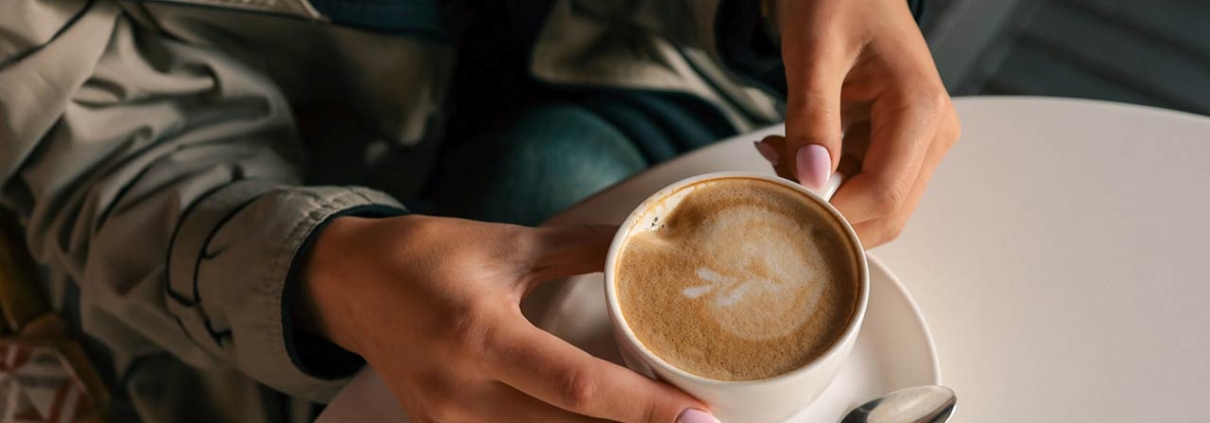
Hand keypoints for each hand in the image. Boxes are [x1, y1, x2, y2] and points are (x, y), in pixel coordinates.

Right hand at [298, 215, 715, 422]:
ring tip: (650, 419)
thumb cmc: (424, 256)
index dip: (644, 408)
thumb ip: (580, 247)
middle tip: (692, 421)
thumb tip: (642, 241)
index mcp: (480, 335)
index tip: (698, 417)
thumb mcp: (506, 242)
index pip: (579, 387)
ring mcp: (446, 422)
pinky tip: (591, 420)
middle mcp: (461, 391)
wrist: (347, 283)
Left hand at [755, 0, 960, 247]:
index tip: (783, 205)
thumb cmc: (837, 1)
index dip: (833, 213)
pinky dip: (822, 181)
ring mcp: (918, 143)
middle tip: (775, 181)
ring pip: (873, 206)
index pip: (883, 194)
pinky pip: (861, 185)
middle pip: (887, 213)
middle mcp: (932, 134)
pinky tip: (791, 148)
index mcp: (921, 109)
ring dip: (822, 197)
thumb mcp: (813, 52)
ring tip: (780, 152)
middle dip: (828, 212)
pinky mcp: (897, 145)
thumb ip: (812, 116)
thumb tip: (813, 178)